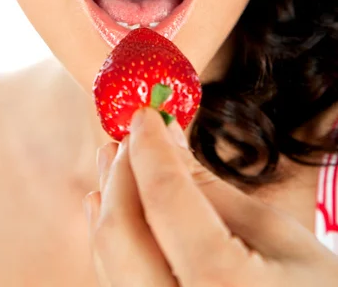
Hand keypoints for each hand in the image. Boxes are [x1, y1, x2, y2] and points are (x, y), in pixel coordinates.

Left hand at [83, 107, 337, 286]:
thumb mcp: (275, 234)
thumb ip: (211, 190)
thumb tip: (166, 141)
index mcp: (222, 284)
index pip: (165, 198)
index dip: (150, 148)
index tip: (145, 115)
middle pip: (121, 233)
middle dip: (120, 175)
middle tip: (130, 136)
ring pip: (109, 261)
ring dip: (110, 203)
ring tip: (116, 160)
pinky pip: (117, 281)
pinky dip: (112, 240)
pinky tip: (110, 207)